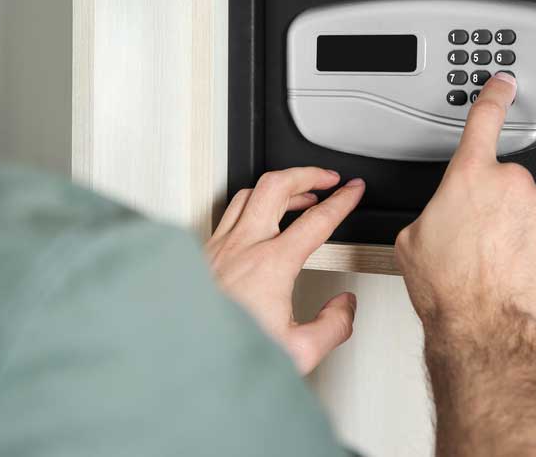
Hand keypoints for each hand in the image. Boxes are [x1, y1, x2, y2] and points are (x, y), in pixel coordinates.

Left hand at [206, 167, 364, 373]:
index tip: (354, 191)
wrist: (181, 362)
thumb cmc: (227, 358)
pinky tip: (259, 216)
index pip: (317, 220)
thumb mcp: (298, 353)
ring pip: (249, 193)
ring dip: (279, 187)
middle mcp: (241, 248)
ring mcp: (217, 248)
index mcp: (270, 266)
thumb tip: (344, 306)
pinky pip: (229, 213)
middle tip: (328, 177)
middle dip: (308, 174)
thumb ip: (333, 326)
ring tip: (298, 193)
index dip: (343, 200)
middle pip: (276, 186)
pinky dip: (253, 203)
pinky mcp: (202, 256)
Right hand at [396, 72, 535, 343]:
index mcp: (469, 176)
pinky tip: (528, 266)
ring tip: (505, 260)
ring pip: (535, 207)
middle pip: (508, 181)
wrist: (485, 328)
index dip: (494, 95)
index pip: (484, 119)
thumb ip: (433, 209)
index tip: (503, 82)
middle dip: (498, 205)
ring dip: (523, 227)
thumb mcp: (413, 240)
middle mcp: (512, 182)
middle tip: (485, 240)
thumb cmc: (449, 291)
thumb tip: (442, 212)